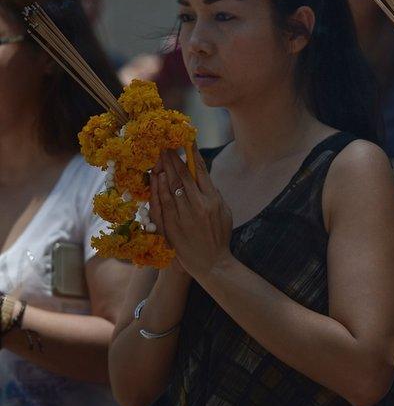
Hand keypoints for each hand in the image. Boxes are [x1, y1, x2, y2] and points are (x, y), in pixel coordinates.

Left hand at [152, 145, 233, 279]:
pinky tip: (155, 177)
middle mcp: (199, 205)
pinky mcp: (172, 225)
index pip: (201, 172)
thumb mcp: (224, 213)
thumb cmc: (219, 237)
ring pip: (171, 187)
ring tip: (159, 156)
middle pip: (183, 176)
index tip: (186, 142)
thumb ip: (214, 195)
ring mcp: (185, 215)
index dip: (192, 155)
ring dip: (164, 169)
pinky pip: (163, 202)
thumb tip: (203, 178)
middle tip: (166, 145)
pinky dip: (159, 188)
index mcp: (214, 200)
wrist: (211, 263)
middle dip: (174, 158)